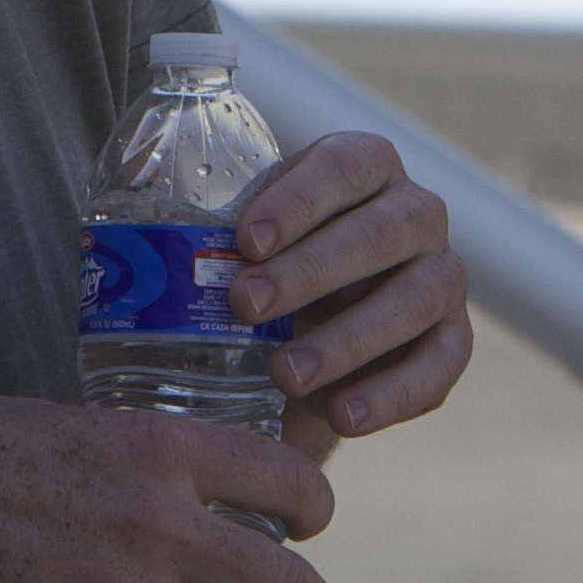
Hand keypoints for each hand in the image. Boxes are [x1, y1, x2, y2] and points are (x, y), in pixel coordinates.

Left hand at [234, 130, 471, 447]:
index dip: (298, 201)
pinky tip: (342, 415)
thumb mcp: (244, 247)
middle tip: (246, 306)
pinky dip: (392, 394)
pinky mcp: (453, 340)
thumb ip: (210, 240)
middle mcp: (416, 212)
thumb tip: (129, 257)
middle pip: (383, 231)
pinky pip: (439, 365)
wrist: (309, 342)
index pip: (343, 167)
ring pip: (417, 298)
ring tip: (285, 375)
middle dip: (312, 270)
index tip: (246, 241)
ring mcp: (443, 275)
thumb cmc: (266, 275)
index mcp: (365, 167)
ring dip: (350, 338)